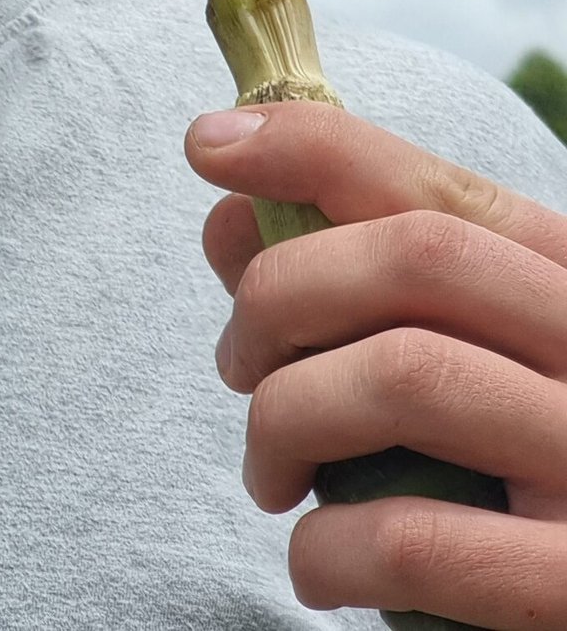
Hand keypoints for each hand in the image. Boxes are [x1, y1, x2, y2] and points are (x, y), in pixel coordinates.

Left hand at [186, 103, 566, 629]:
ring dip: (286, 420)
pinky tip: (317, 566)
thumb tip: (230, 220)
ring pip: (405, 376)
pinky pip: (417, 541)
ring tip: (270, 475)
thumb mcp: (454, 360)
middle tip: (236, 366)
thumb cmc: (504, 480)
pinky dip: (330, 547)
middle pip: (418, 256)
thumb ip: (354, 287)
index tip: (208, 146)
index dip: (311, 149)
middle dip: (282, 292)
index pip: (441, 187)